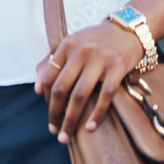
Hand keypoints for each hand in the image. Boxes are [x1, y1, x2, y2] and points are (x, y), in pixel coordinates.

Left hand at [33, 20, 144, 144]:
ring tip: (67, 134)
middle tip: (54, 132)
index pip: (48, 77)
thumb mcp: (71, 44)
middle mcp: (80, 52)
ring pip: (79, 95)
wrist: (127, 30)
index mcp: (66, 45)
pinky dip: (96, 114)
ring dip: (71, 119)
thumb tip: (37, 89)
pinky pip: (104, 96)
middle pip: (61, 88)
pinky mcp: (117, 68)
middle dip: (55, 113)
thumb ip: (51, 62)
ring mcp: (99, 60)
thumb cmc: (95, 40)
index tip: (49, 113)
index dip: (46, 99)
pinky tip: (91, 127)